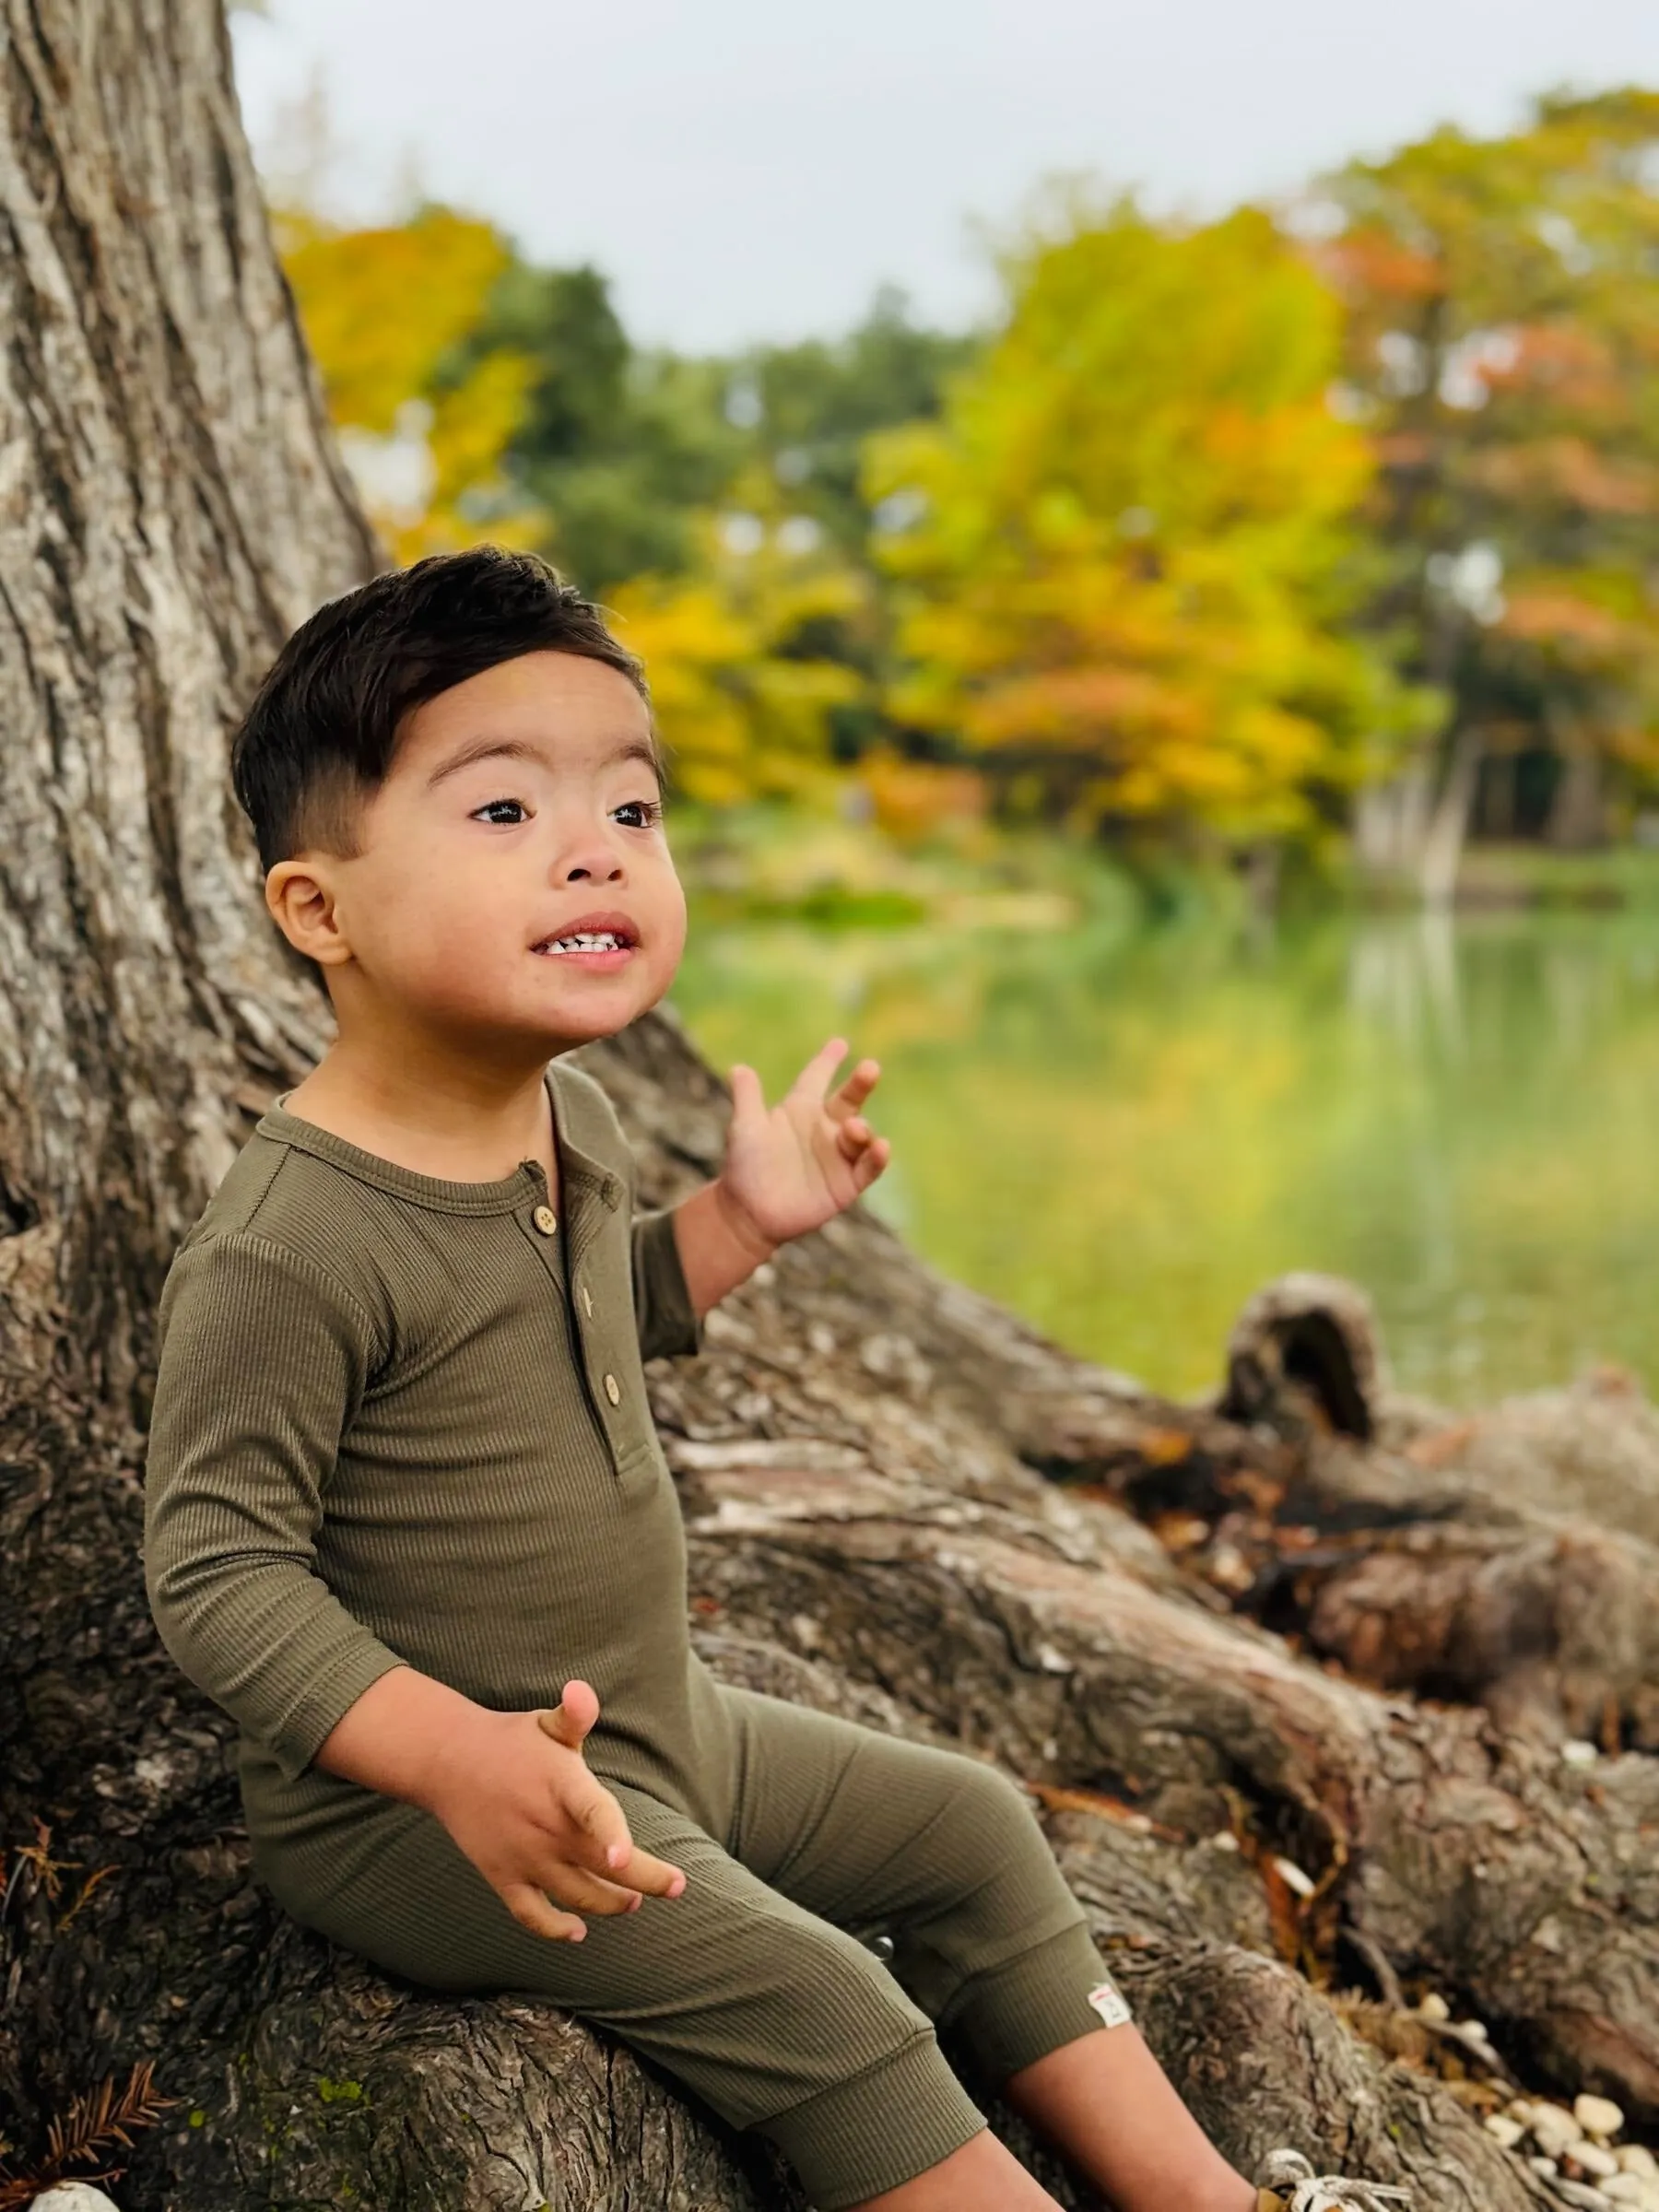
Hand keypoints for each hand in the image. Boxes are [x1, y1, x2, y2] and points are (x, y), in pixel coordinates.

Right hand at [421, 1678, 686, 1941]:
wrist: (449, 1761)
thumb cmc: (512, 1741)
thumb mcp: (547, 1723)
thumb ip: (575, 1714)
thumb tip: (581, 1690)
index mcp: (561, 1785)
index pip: (591, 1812)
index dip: (610, 1833)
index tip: (625, 1856)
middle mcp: (545, 1826)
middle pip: (601, 1865)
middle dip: (645, 1880)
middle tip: (676, 1886)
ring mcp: (522, 1857)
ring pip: (576, 1894)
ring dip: (609, 1903)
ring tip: (632, 1901)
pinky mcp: (502, 1877)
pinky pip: (531, 1915)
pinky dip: (554, 1929)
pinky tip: (577, 1932)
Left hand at [718, 1036, 890, 1249]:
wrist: (747, 1213)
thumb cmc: (744, 1167)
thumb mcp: (745, 1129)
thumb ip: (747, 1099)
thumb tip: (740, 1068)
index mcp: (800, 1110)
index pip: (816, 1079)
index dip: (827, 1061)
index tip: (840, 1043)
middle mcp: (824, 1129)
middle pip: (848, 1100)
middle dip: (860, 1084)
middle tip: (870, 1067)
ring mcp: (838, 1155)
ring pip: (861, 1134)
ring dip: (862, 1128)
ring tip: (853, 1126)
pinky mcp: (847, 1184)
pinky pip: (868, 1168)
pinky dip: (877, 1158)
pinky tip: (880, 1147)